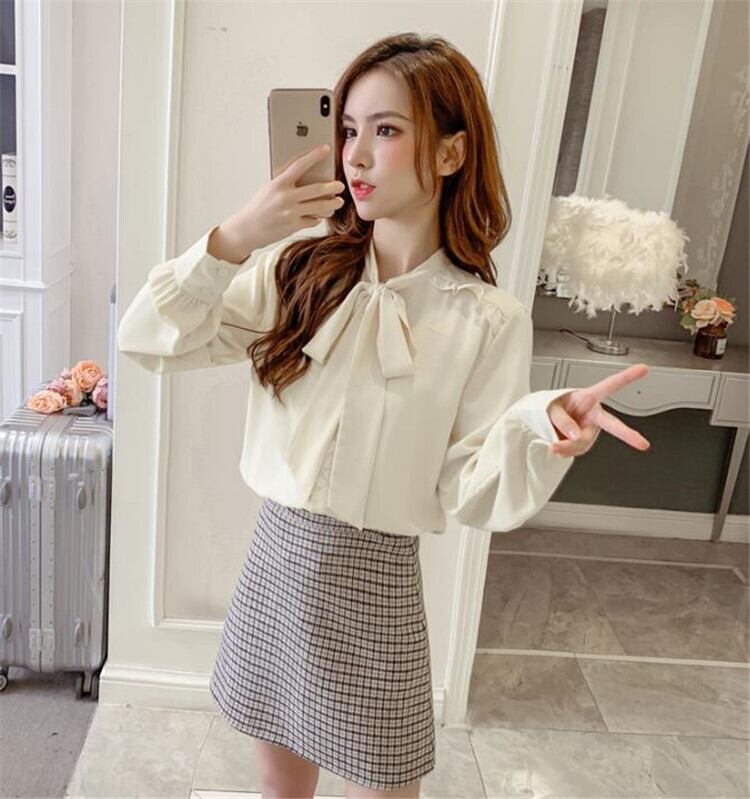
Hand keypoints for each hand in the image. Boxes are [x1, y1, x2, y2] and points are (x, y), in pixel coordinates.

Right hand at [219, 144, 345, 258]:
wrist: (246, 229)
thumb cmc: (257, 208)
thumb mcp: (268, 189)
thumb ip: (285, 183)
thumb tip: (304, 178)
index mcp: (278, 184)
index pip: (300, 165)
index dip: (314, 155)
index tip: (325, 149)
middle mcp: (286, 197)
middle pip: (316, 189)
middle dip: (332, 187)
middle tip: (341, 185)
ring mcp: (291, 213)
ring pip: (319, 206)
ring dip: (331, 204)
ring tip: (338, 202)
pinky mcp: (293, 226)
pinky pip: (312, 220)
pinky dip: (316, 218)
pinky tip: (318, 216)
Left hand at [546, 363, 651, 457]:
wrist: (542, 422)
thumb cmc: (548, 407)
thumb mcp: (549, 407)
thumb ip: (562, 420)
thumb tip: (575, 435)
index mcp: (588, 398)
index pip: (609, 386)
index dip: (627, 377)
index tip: (643, 369)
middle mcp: (593, 414)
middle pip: (611, 425)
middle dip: (626, 434)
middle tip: (642, 444)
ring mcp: (589, 430)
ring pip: (584, 443)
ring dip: (568, 447)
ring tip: (555, 446)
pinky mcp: (584, 442)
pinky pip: (577, 451)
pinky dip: (566, 451)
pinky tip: (559, 449)